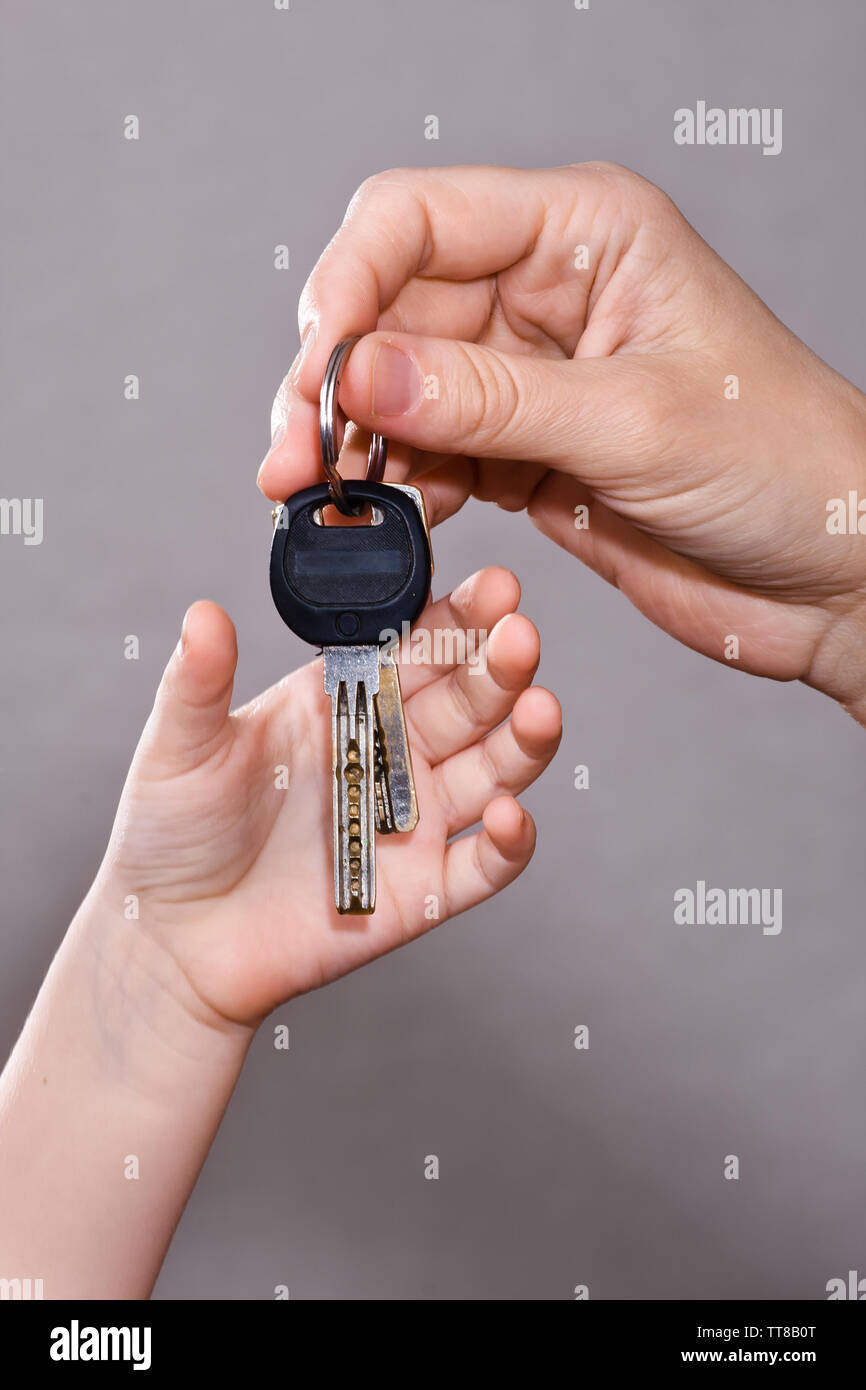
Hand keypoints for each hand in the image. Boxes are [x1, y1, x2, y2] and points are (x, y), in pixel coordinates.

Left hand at [94, 568, 560, 1028]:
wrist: (172, 939)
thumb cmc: (172, 833)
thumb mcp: (181, 746)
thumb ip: (199, 682)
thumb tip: (203, 612)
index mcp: (344, 698)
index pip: (418, 643)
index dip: (459, 615)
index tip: (494, 588)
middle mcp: (392, 748)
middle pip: (467, 698)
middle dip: (499, 665)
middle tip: (519, 636)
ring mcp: (414, 818)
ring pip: (495, 769)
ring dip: (524, 739)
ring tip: (539, 708)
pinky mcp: (425, 889)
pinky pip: (486, 864)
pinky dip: (511, 842)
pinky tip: (510, 814)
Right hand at [258, 163, 865, 719]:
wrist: (836, 574)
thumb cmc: (788, 465)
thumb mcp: (631, 419)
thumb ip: (487, 398)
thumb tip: (359, 374)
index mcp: (584, 235)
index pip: (418, 219)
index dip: (348, 285)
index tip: (317, 367)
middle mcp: (547, 296)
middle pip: (390, 309)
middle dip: (333, 382)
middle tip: (294, 457)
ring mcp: (532, 379)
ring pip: (400, 391)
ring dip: (353, 445)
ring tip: (321, 499)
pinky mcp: (528, 454)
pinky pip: (432, 458)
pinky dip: (399, 491)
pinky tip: (389, 523)